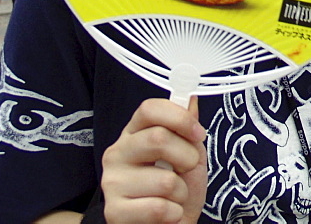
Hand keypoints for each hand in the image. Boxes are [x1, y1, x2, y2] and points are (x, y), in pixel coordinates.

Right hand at [101, 97, 206, 223]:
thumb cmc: (178, 188)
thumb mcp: (189, 154)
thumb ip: (187, 128)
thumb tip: (191, 99)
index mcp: (134, 133)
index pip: (149, 109)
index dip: (179, 117)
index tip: (198, 133)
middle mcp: (117, 153)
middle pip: (158, 138)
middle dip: (186, 157)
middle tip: (186, 169)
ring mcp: (112, 183)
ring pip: (164, 180)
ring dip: (181, 192)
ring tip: (173, 196)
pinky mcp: (114, 212)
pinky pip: (158, 208)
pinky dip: (174, 212)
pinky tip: (167, 213)